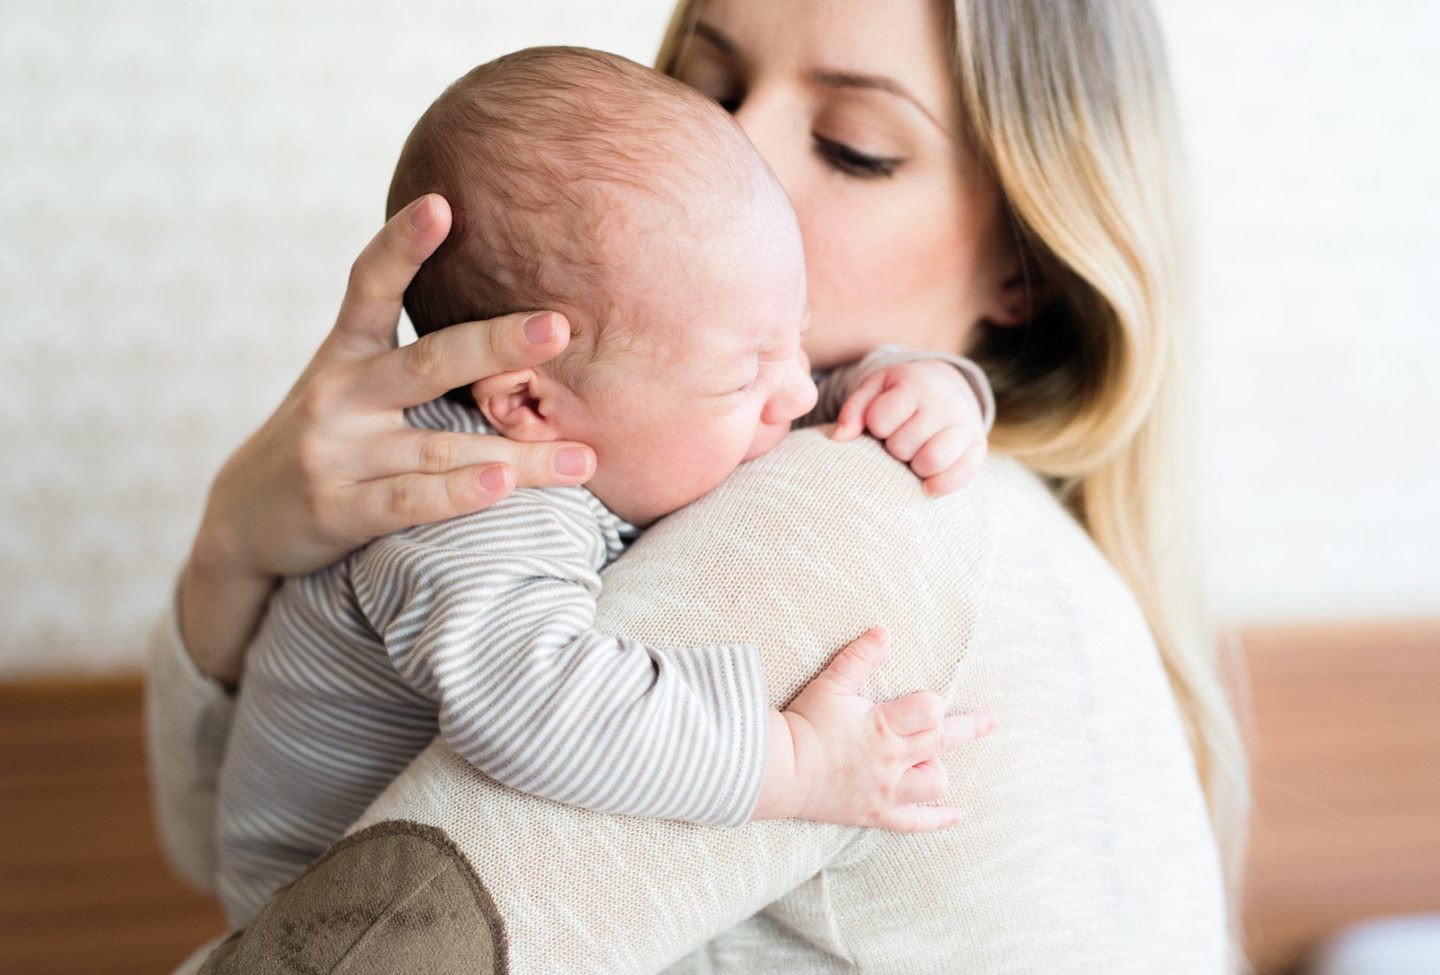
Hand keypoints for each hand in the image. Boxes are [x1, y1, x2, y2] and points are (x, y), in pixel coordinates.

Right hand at [181, 194, 596, 683]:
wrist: (244, 522)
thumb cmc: (327, 443)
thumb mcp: (348, 385)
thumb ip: (411, 358)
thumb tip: (513, 326)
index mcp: (344, 353)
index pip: (369, 286)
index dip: (403, 243)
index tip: (442, 202)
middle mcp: (336, 394)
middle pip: (427, 362)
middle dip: (496, 344)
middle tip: (559, 327)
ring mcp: (335, 453)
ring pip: (440, 446)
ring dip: (518, 454)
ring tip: (583, 458)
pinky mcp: (336, 510)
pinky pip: (409, 500)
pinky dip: (459, 494)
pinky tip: (503, 485)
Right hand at [754, 628, 995, 831]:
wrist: (779, 770)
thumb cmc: (804, 724)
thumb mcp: (830, 684)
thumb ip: (858, 658)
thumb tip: (883, 631)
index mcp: (883, 727)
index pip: (930, 711)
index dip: (931, 703)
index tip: (923, 701)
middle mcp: (892, 760)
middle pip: (943, 742)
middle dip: (969, 727)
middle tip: (990, 720)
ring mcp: (886, 790)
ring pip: (934, 782)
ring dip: (939, 769)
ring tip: (934, 758)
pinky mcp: (876, 813)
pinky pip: (915, 822)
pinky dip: (938, 819)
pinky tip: (956, 814)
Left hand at [831, 360, 987, 495]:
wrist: (948, 386)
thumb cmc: (901, 395)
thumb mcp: (875, 390)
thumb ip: (853, 410)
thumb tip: (839, 437)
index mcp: (914, 384)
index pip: (880, 421)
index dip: (876, 428)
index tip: (882, 424)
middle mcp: (943, 403)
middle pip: (902, 446)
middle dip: (895, 448)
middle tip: (901, 440)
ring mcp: (964, 425)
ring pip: (930, 461)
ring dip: (915, 466)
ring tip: (914, 457)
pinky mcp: (978, 447)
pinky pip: (960, 476)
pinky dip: (940, 485)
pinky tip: (927, 484)